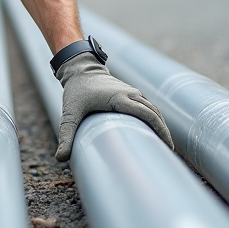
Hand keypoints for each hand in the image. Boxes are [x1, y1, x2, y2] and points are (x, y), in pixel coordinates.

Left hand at [54, 52, 172, 161]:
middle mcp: (131, 94)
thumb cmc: (76, 91)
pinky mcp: (131, 93)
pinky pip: (148, 106)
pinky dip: (154, 118)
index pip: (148, 115)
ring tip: (164, 145)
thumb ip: (66, 135)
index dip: (160, 130)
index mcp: (120, 99)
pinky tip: (154, 131)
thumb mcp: (70, 113)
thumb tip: (60, 159)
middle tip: (168, 152)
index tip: (166, 147)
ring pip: (153, 109)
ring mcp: (132, 92)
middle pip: (154, 114)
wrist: (80, 68)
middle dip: (163, 131)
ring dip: (160, 125)